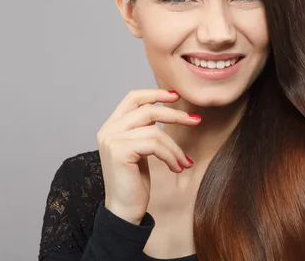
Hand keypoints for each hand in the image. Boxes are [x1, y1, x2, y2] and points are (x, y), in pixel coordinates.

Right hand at [96, 89, 200, 224]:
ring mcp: (111, 139)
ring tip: (184, 162)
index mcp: (112, 125)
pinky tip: (176, 168)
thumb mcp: (141, 150)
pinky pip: (154, 145)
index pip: (133, 98)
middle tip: (196, 120)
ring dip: (175, 147)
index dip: (155, 93)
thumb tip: (170, 111)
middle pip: (147, 109)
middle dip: (175, 115)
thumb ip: (146, 129)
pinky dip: (171, 155)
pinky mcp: (118, 151)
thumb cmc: (135, 182)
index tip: (177, 96)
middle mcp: (108, 129)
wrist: (124, 211)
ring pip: (155, 131)